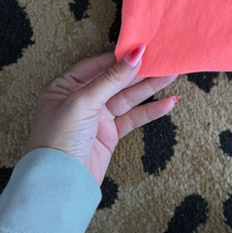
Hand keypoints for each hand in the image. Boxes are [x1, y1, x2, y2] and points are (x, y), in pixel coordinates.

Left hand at [23, 45, 179, 187]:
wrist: (59, 185)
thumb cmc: (59, 140)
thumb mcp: (83, 102)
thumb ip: (111, 78)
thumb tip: (134, 54)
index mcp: (65, 87)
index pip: (98, 65)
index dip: (120, 57)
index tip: (143, 47)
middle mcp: (81, 99)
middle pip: (116, 80)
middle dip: (140, 71)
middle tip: (163, 59)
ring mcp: (97, 117)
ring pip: (128, 97)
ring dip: (150, 87)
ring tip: (172, 75)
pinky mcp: (110, 133)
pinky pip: (133, 117)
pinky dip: (151, 110)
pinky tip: (168, 103)